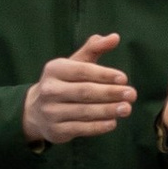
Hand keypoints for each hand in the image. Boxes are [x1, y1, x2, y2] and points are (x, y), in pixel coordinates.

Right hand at [22, 31, 136, 145]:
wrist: (35, 112)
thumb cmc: (63, 83)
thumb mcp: (74, 63)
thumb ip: (94, 49)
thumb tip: (115, 37)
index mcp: (54, 69)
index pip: (82, 70)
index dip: (104, 74)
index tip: (124, 78)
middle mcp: (49, 90)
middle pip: (84, 91)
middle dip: (110, 93)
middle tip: (132, 94)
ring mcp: (51, 112)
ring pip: (84, 111)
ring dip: (108, 110)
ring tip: (127, 108)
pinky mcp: (55, 131)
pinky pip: (80, 128)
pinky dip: (98, 126)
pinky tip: (113, 122)